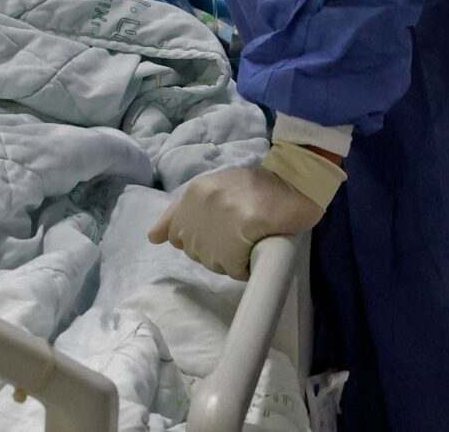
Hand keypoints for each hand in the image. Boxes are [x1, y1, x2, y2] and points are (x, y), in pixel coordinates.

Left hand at [147, 163, 326, 280]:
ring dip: (232, 259)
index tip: (217, 235)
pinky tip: (258, 249)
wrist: (295, 181)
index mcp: (193, 193)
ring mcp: (218, 217)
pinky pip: (235, 267)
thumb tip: (154, 237)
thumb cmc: (257, 188)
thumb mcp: (214, 189)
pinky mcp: (239, 230)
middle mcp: (199, 204)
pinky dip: (246, 267)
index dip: (197, 240)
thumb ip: (184, 211)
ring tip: (251, 239)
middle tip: (241, 235)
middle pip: (195, 252)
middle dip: (216, 251)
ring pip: (214, 263)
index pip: (175, 231)